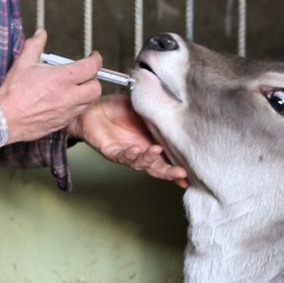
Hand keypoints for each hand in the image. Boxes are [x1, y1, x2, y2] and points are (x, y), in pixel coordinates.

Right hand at [0, 30, 103, 142]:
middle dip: (93, 79)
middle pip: (96, 87)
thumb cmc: (13, 93)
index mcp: (61, 78)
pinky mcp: (63, 123)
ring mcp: (67, 111)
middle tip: (85, 74)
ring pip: (89, 102)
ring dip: (86, 94)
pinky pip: (78, 114)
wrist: (4, 119)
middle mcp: (68, 96)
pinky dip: (77, 106)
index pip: (91, 67)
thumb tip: (41, 34)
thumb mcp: (22, 63)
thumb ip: (35, 45)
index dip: (96, 60)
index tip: (94, 57)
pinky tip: (66, 101)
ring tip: (75, 87)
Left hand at [73, 94, 188, 187]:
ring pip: (140, 163)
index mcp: (152, 142)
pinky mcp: (112, 152)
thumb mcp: (143, 108)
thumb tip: (175, 110)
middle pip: (156, 167)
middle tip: (180, 173)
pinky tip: (135, 150)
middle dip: (168, 172)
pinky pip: (122, 156)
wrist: (94, 108)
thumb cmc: (119, 108)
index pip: (167, 157)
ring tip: (156, 151)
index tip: (189, 174)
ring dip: (149, 159)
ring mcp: (127, 153)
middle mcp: (142, 151)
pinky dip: (129, 154)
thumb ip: (157, 113)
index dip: (177, 166)